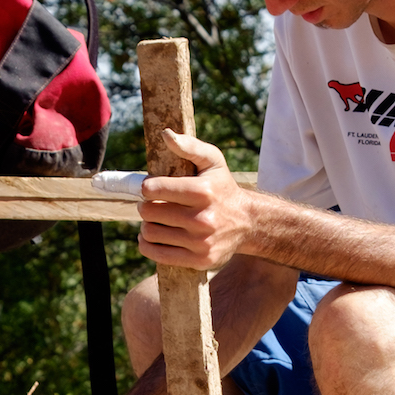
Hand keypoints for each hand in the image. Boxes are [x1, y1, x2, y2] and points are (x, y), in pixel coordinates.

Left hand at [138, 130, 254, 270]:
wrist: (247, 222)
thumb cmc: (222, 188)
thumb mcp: (212, 161)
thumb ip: (189, 146)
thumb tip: (165, 135)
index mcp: (202, 191)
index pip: (152, 189)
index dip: (147, 187)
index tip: (153, 188)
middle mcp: (202, 218)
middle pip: (148, 212)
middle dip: (146, 206)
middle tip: (154, 205)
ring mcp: (200, 242)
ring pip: (149, 233)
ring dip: (147, 225)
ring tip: (157, 220)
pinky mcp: (199, 260)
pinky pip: (156, 254)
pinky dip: (148, 245)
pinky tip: (155, 236)